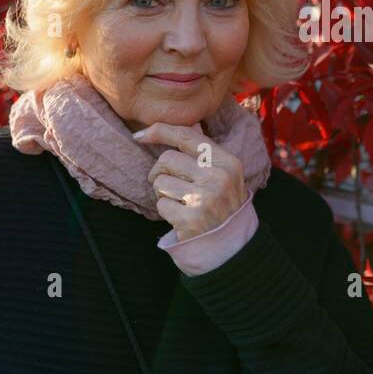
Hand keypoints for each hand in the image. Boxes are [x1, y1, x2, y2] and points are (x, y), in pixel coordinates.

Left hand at [134, 121, 248, 241]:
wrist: (232, 248)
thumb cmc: (222, 207)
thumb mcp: (225, 176)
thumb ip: (204, 153)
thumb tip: (176, 126)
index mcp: (228, 162)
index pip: (187, 136)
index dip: (160, 131)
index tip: (140, 135)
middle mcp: (219, 177)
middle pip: (167, 159)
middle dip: (160, 172)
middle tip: (170, 187)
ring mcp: (205, 198)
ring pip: (160, 181)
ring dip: (163, 193)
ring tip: (181, 203)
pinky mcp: (191, 218)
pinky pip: (160, 204)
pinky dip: (165, 211)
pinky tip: (181, 217)